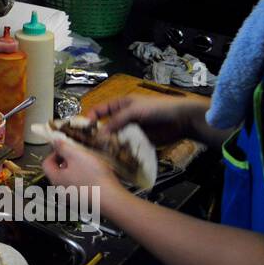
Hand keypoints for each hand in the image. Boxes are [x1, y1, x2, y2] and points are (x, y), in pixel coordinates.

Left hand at [42, 135, 124, 201]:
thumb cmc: (93, 177)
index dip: (55, 153)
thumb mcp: (76, 155)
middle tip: (79, 155)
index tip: (66, 148)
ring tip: (89, 165)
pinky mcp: (84, 201)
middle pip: (58, 171)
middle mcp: (61, 190)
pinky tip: (95, 176)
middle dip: (68, 161)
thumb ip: (63, 147)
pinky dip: (85, 179)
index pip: (46, 163)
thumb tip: (54, 142)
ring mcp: (72, 198)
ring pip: (70, 179)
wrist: (112, 199)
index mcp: (55, 179)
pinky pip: (80, 186)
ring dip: (77, 170)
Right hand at [87, 94, 205, 145]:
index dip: (89, 119)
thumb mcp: (134, 111)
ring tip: (99, 155)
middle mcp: (122, 118)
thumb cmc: (157, 108)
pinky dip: (119, 152)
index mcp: (119, 105)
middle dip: (97, 135)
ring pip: (114, 138)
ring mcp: (130, 130)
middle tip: (87, 147)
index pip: (99, 111)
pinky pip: (125, 147)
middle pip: (104, 126)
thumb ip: (116, 121)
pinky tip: (113, 159)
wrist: (181, 120)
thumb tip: (99, 134)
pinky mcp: (138, 141)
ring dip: (108, 145)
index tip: (82, 131)